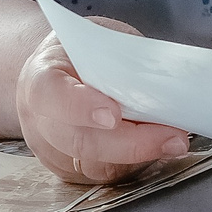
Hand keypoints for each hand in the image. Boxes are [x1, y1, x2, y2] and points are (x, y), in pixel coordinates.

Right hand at [14, 20, 190, 184]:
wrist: (56, 72)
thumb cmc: (82, 52)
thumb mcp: (100, 37)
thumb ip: (123, 58)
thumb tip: (166, 78)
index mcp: (40, 75)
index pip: (50, 94)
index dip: (81, 107)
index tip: (113, 115)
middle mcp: (38, 118)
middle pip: (79, 141)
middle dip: (132, 143)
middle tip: (173, 137)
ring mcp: (50, 147)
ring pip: (94, 164)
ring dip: (139, 156)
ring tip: (173, 141)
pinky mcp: (67, 168)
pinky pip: (102, 173)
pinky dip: (133, 164)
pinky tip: (155, 148)